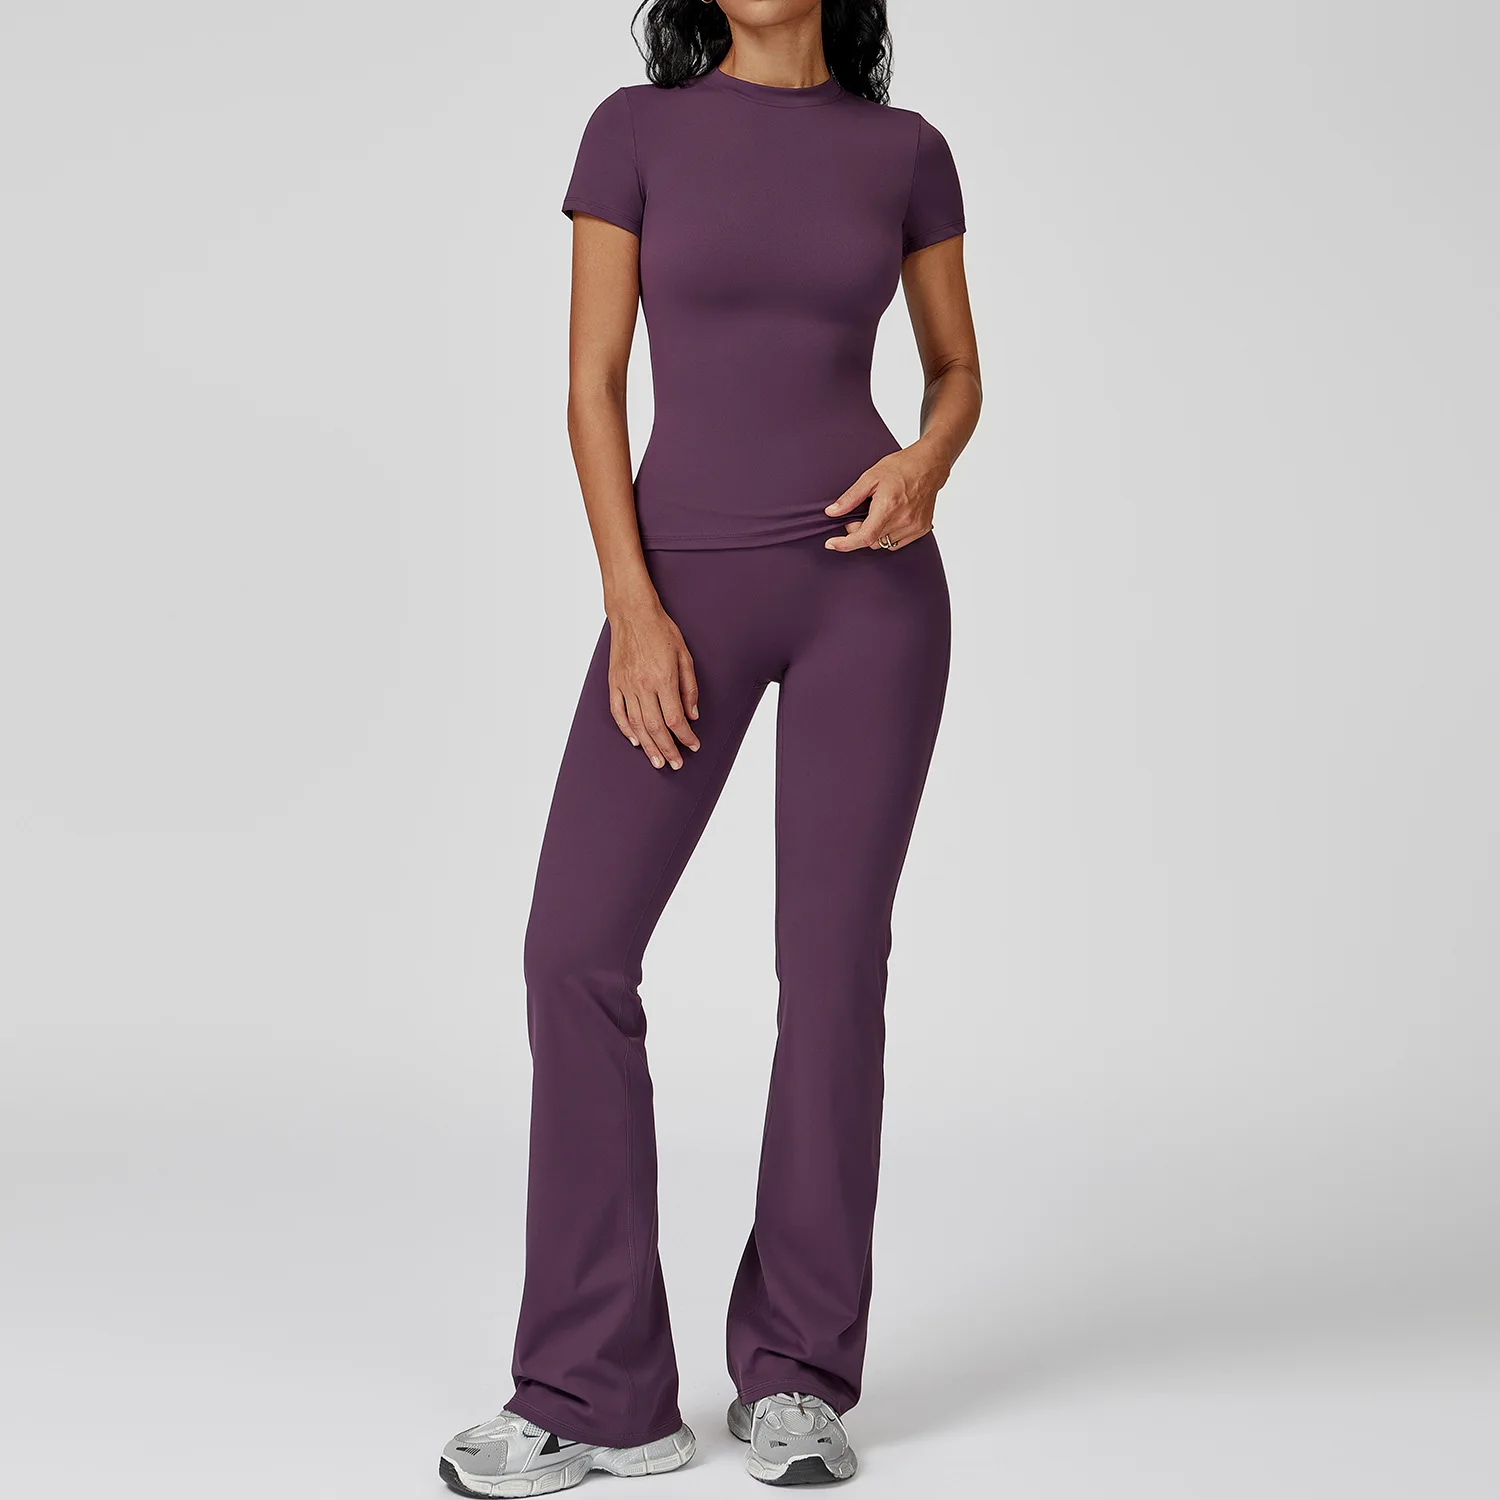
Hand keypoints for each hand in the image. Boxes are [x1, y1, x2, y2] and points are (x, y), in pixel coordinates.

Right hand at [607, 601, 700, 769]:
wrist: (632, 613)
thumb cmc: (661, 631)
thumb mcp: (685, 656)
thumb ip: (689, 688)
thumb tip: (692, 715)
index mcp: (662, 679)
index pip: (675, 718)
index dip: (685, 736)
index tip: (693, 745)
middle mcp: (642, 685)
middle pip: (655, 727)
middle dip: (667, 749)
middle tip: (675, 764)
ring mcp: (625, 685)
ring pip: (636, 724)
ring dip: (647, 746)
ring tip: (657, 760)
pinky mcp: (614, 683)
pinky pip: (618, 712)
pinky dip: (625, 729)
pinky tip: (634, 741)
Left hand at [822, 440, 950, 552]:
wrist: (929, 465)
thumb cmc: (900, 467)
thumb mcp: (870, 477)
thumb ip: (850, 498)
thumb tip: (832, 512)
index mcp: (889, 506)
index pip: (864, 536)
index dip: (845, 544)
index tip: (832, 544)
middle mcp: (903, 520)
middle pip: (871, 540)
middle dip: (859, 531)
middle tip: (861, 513)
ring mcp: (914, 526)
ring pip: (883, 543)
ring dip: (874, 533)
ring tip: (879, 512)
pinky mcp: (921, 529)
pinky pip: (896, 543)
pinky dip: (887, 535)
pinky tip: (890, 517)